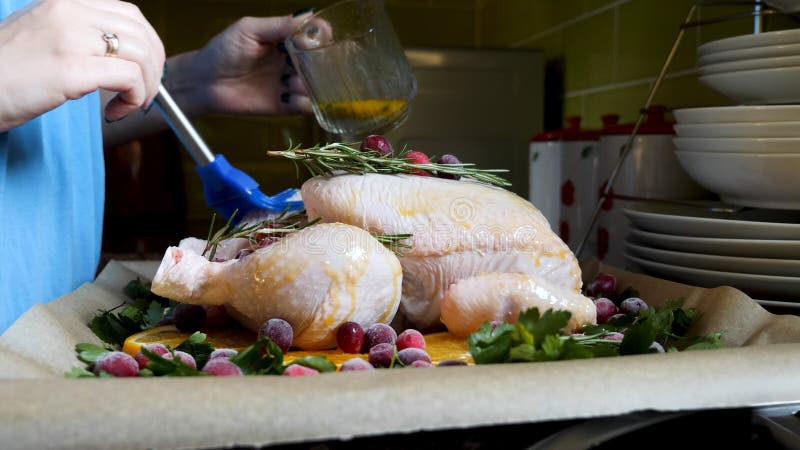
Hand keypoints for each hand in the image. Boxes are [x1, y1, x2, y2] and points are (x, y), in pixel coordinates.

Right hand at [0, 0, 164, 130]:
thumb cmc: (5, 73)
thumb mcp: (45, 36)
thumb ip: (81, 35)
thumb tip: (125, 55)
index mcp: (65, 2)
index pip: (130, 15)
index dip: (149, 46)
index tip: (145, 71)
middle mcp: (69, 12)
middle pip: (142, 34)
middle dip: (155, 68)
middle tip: (144, 92)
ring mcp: (70, 38)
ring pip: (142, 55)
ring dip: (146, 86)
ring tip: (129, 104)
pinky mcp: (71, 68)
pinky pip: (129, 78)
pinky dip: (135, 98)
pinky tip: (116, 112)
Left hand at [169, 15, 310, 115]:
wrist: (203, 82)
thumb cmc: (221, 52)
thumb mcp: (248, 30)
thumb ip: (278, 25)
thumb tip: (307, 15)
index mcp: (284, 40)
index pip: (314, 35)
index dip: (319, 37)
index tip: (311, 42)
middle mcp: (290, 61)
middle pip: (319, 61)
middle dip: (316, 64)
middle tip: (299, 65)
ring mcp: (288, 83)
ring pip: (315, 85)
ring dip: (308, 84)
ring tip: (289, 83)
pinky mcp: (284, 105)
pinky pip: (305, 107)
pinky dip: (305, 104)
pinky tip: (287, 96)